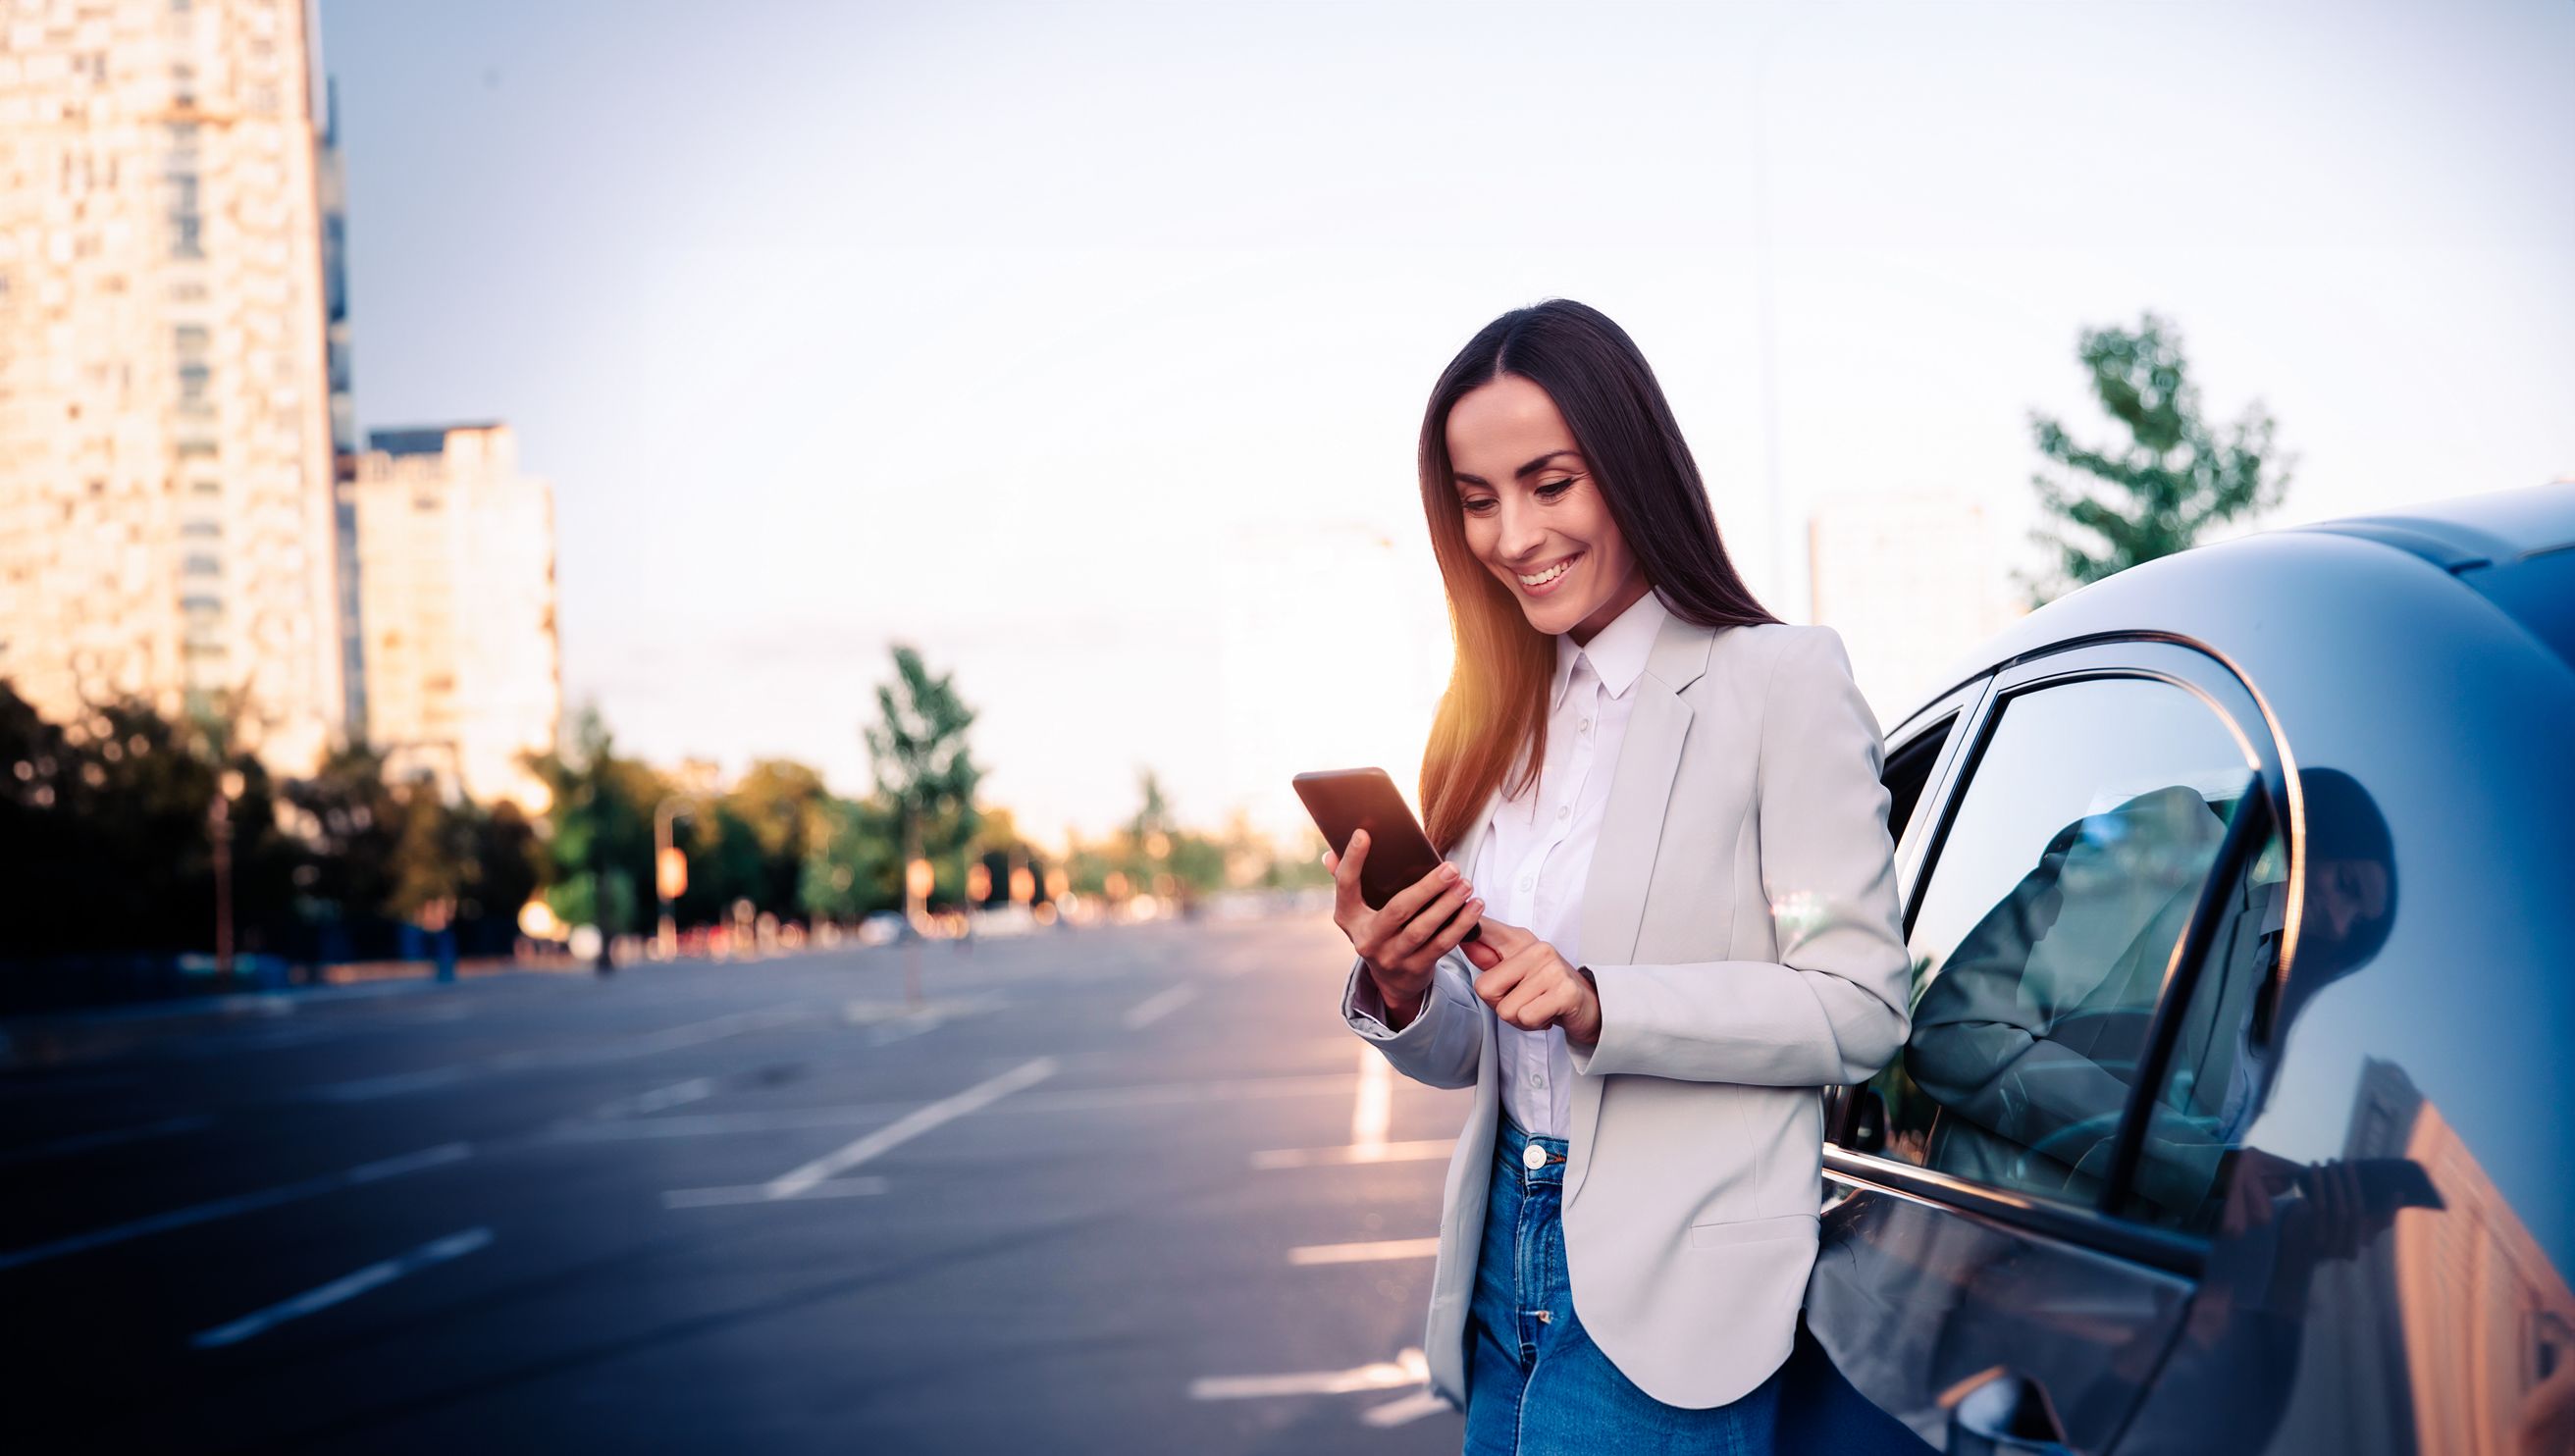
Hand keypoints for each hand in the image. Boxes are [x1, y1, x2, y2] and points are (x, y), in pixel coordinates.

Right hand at [1324, 829, 1484, 1025]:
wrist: (1391, 980)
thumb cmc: (1379, 929)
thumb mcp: (1359, 910)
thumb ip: (1347, 881)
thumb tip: (1330, 854)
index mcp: (1348, 918)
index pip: (1346, 886)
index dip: (1352, 860)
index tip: (1363, 834)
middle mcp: (1366, 939)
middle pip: (1398, 910)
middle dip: (1427, 888)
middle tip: (1451, 868)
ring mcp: (1390, 957)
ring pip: (1422, 929)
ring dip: (1448, 905)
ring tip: (1465, 885)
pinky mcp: (1414, 969)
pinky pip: (1441, 945)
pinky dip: (1460, 925)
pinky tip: (1474, 907)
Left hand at [1462, 917, 1600, 1046]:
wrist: (1590, 1007)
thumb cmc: (1548, 989)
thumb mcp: (1517, 969)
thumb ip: (1489, 956)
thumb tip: (1463, 937)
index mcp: (1519, 941)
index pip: (1484, 929)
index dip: (1467, 930)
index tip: (1461, 923)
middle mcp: (1536, 949)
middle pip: (1485, 988)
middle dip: (1500, 1005)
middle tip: (1524, 1000)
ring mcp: (1552, 969)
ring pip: (1505, 1009)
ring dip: (1520, 1019)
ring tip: (1538, 1007)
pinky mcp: (1564, 991)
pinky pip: (1526, 1017)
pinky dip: (1534, 1024)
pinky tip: (1548, 1014)